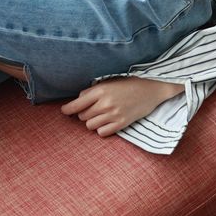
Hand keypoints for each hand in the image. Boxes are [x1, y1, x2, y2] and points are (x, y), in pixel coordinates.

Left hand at [60, 76, 184, 135]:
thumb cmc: (129, 83)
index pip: (76, 104)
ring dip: (92, 121)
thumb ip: (93, 91)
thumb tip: (78, 100)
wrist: (152, 89)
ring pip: (90, 125)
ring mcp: (113, 115)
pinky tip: (107, 122)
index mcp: (100, 91)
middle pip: (82, 116)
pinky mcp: (121, 124)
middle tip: (92, 108)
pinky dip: (101, 129)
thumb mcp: (109, 82)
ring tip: (100, 115)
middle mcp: (105, 104)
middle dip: (83, 113)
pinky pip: (102, 133)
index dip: (67, 109)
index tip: (64, 111)